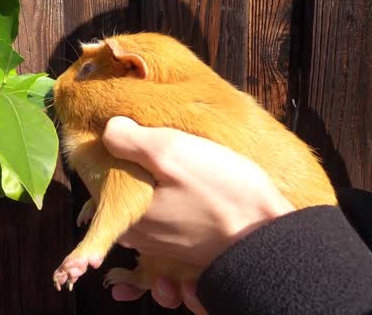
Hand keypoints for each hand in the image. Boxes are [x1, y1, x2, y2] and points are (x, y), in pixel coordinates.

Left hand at [101, 117, 294, 309]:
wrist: (268, 237)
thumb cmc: (221, 193)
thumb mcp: (172, 152)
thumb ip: (131, 140)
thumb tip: (108, 130)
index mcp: (125, 216)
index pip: (102, 177)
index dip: (116, 151)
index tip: (136, 135)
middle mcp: (136, 236)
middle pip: (123, 189)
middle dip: (135, 167)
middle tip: (163, 145)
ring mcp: (160, 242)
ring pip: (146, 199)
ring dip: (156, 181)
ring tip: (182, 161)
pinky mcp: (183, 242)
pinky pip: (166, 212)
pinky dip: (172, 196)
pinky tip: (194, 183)